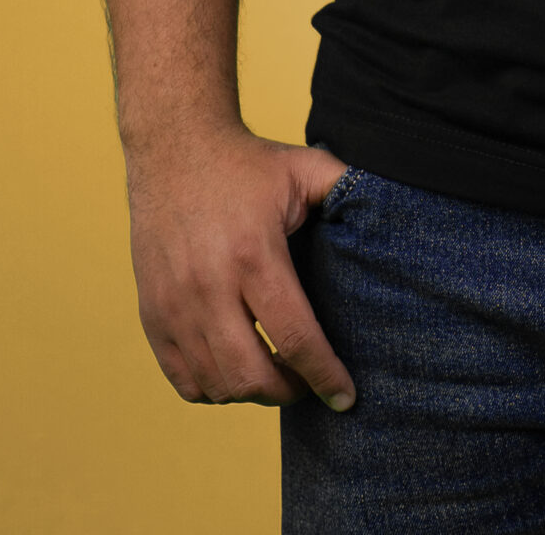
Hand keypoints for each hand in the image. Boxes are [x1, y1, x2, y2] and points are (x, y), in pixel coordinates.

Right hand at [125, 126, 355, 409]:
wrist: (174, 147)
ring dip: (252, 394)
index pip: (293, 337)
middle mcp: (209, 286)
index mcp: (254, 254)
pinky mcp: (151, 314)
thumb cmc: (246, 163)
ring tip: (275, 375)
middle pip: (251, 377)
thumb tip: (393, 208)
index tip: (346, 397)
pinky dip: (212, 389)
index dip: (324, 375)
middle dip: (289, 393)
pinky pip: (182, 380)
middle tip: (308, 383)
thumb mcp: (302, 167)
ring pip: (216, 385)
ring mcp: (174, 305)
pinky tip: (234, 370)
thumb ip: (346, 188)